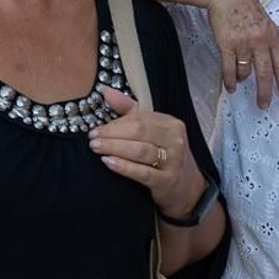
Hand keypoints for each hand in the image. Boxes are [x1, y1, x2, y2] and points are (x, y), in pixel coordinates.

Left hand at [90, 88, 202, 217]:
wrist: (186, 187)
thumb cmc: (164, 156)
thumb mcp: (153, 132)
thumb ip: (130, 111)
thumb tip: (107, 92)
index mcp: (171, 124)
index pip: (140, 118)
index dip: (115, 123)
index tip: (96, 128)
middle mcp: (175, 140)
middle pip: (139, 132)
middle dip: (112, 134)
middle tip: (92, 138)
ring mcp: (173, 161)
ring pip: (141, 151)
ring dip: (115, 148)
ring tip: (96, 148)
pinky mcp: (168, 181)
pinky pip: (143, 172)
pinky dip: (124, 167)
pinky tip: (108, 163)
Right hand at [206, 0, 278, 106]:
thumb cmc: (245, 6)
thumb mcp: (265, 22)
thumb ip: (269, 41)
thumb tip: (270, 62)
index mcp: (273, 36)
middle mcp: (260, 41)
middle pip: (265, 74)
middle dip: (265, 92)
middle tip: (263, 105)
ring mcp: (243, 43)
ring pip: (245, 72)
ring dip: (242, 80)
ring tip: (239, 82)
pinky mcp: (227, 44)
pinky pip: (229, 69)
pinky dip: (229, 81)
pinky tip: (230, 87)